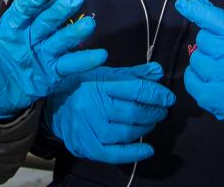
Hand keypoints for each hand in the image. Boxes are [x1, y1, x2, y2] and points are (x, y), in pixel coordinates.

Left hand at [0, 0, 107, 119]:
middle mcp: (32, 35)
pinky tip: (99, 55)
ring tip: (89, 25)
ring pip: (62, 40)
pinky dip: (84, 61)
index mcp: (13, 26)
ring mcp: (45, 53)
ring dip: (75, 33)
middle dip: (60, 10)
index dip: (33, 0)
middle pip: (47, 20)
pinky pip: (70, 65)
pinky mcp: (54, 72)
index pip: (23, 9)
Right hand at [46, 63, 175, 163]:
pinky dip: (134, 153)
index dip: (156, 94)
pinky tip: (148, 149)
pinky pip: (114, 153)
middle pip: (132, 112)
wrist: (54, 107)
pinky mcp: (86, 145)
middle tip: (162, 111)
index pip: (134, 89)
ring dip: (145, 129)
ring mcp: (88, 127)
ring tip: (152, 122)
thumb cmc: (84, 87)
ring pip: (126, 132)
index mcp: (98, 83)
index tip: (168, 98)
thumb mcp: (106, 74)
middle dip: (153, 112)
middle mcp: (92, 105)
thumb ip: (133, 74)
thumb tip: (158, 71)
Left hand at [176, 0, 223, 136]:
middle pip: (203, 39)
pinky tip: (211, 81)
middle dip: (211, 45)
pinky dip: (196, 78)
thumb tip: (198, 4)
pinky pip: (191, 80)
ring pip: (195, 59)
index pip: (216, 19)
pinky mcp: (216, 100)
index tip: (182, 4)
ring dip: (204, 62)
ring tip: (222, 70)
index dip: (197, 11)